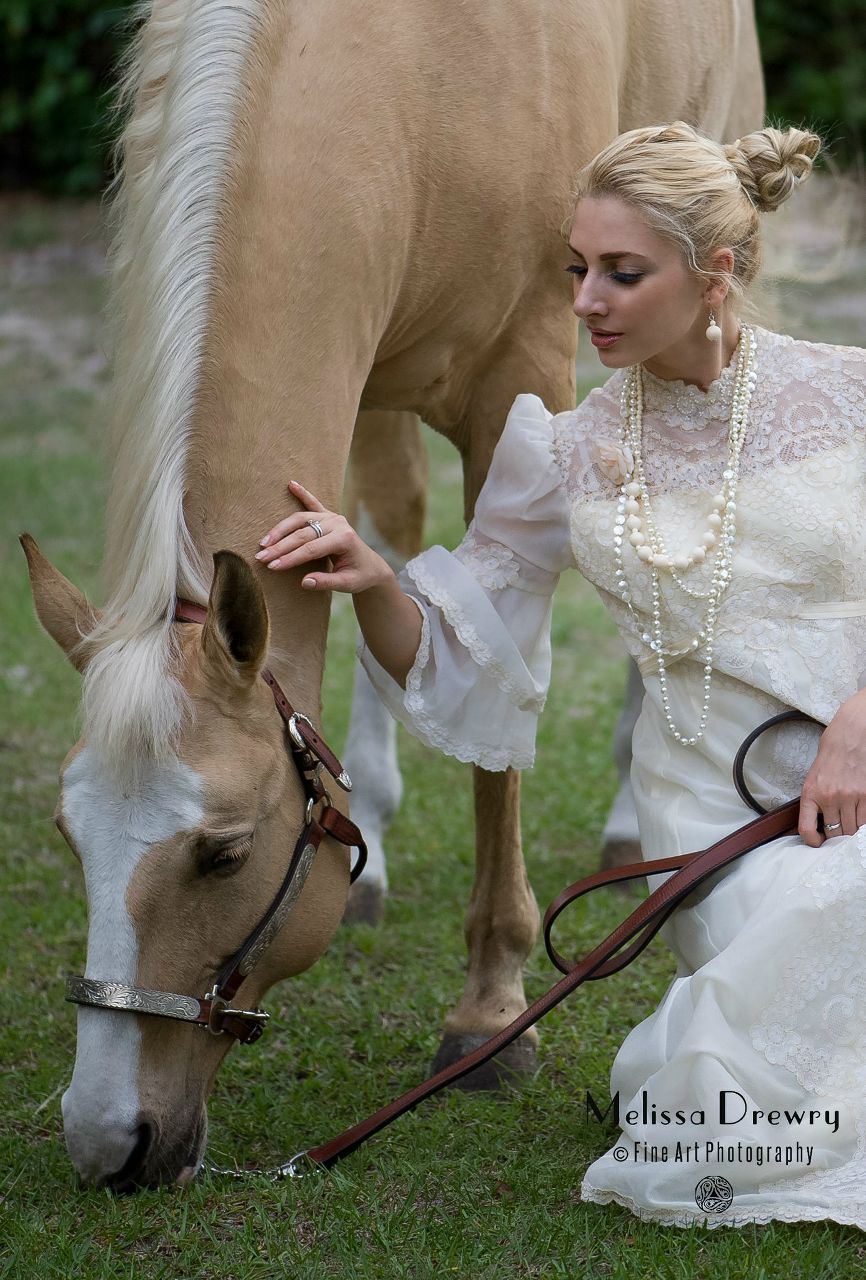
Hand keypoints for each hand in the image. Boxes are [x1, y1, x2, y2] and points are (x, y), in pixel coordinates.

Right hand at [256, 481, 393, 593]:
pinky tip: (291, 484)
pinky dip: (302, 493)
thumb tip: (304, 582)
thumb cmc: (359, 576)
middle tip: (260, 558)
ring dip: (281, 529)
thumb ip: (326, 582)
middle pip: (302, 534)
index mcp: (344, 539)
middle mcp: (338, 524)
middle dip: (280, 547)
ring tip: (264, 542)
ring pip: (301, 520)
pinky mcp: (328, 515)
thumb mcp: (347, 584)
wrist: (371, 566)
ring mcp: (333, 517)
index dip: (290, 558)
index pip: (311, 549)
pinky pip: (313, 503)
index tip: (272, 566)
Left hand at [799, 687, 865, 845]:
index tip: (817, 842)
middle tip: (838, 834)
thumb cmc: (832, 752)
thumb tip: (820, 821)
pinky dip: (864, 822)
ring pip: (852, 829)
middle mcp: (829, 797)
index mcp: (811, 793)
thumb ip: (816, 798)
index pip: (806, 829)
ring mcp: (850, 797)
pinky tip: (861, 819)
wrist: (852, 733)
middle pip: (834, 832)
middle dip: (836, 837)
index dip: (812, 841)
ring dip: (851, 831)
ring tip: (850, 824)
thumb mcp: (815, 775)